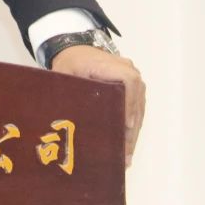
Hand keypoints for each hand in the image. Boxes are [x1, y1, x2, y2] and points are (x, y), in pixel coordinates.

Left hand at [50, 45, 145, 167]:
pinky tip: (127, 144)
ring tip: (127, 155)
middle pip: (136, 98)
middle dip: (132, 128)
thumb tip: (69, 122)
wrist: (73, 50)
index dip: (130, 102)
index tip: (127, 124)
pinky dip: (132, 125)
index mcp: (106, 63)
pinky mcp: (131, 84)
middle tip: (126, 153)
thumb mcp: (65, 76)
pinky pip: (137, 105)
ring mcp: (130, 75)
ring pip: (139, 106)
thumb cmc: (68, 63)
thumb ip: (71, 92)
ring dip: (134, 131)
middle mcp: (124, 67)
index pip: (128, 80)